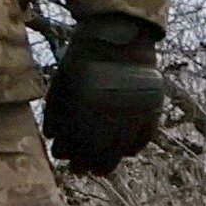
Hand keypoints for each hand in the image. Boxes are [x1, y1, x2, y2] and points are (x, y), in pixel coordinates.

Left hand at [45, 10, 166, 172]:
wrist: (120, 35)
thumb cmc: (84, 58)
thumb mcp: (62, 81)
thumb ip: (56, 111)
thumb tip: (52, 138)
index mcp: (87, 106)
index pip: (79, 143)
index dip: (71, 156)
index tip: (65, 161)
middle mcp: (113, 113)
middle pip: (102, 153)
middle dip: (90, 165)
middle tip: (84, 171)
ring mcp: (136, 111)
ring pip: (124, 149)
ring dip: (112, 161)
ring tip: (103, 169)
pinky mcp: (152, 107)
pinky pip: (144, 137)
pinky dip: (134, 147)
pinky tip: (124, 152)